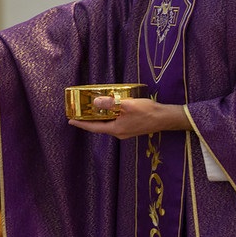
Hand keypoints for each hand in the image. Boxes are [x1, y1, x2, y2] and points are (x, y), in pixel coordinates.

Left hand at [67, 96, 189, 138]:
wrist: (165, 118)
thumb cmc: (147, 111)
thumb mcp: (127, 105)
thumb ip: (110, 104)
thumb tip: (95, 103)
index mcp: (116, 129)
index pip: (94, 128)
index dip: (81, 124)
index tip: (70, 121)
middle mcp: (119, 133)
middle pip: (99, 127)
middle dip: (88, 121)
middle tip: (77, 114)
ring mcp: (125, 131)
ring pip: (107, 124)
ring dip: (98, 118)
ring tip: (89, 110)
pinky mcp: (131, 127)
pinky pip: (114, 122)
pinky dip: (108, 117)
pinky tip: (108, 109)